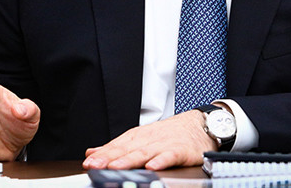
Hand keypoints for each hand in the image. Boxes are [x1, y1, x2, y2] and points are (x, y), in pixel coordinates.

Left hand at [83, 110, 216, 170]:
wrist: (201, 125)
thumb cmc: (171, 134)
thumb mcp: (143, 137)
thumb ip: (118, 147)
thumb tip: (93, 152)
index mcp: (140, 136)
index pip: (118, 144)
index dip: (103, 153)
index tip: (89, 162)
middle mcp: (151, 138)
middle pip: (128, 148)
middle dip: (110, 157)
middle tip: (95, 165)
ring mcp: (166, 143)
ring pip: (145, 151)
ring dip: (130, 159)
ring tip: (115, 167)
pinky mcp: (182, 150)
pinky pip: (170, 155)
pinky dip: (161, 160)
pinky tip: (152, 166)